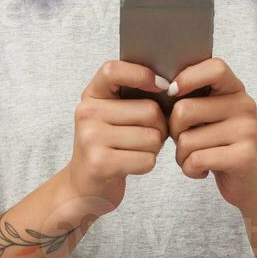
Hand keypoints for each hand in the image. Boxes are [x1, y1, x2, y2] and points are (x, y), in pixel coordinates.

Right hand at [60, 59, 169, 224]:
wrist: (84, 187)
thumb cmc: (109, 147)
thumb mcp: (112, 116)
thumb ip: (134, 98)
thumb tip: (172, 88)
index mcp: (92, 96)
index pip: (113, 70)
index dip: (141, 74)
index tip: (161, 87)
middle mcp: (87, 113)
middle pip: (150, 111)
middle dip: (159, 127)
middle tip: (144, 137)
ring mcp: (91, 138)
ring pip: (152, 137)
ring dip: (153, 149)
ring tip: (134, 151)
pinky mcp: (100, 163)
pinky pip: (147, 159)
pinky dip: (147, 165)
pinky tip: (130, 165)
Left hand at [166, 57, 256, 210]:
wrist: (252, 182)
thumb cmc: (220, 145)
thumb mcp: (210, 116)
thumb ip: (192, 99)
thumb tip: (157, 88)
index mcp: (234, 89)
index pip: (215, 67)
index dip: (188, 77)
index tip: (173, 93)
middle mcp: (244, 105)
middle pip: (184, 109)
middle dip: (173, 131)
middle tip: (185, 141)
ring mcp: (246, 130)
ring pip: (187, 140)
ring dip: (181, 156)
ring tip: (195, 158)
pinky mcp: (244, 156)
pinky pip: (196, 160)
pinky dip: (189, 170)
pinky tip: (201, 170)